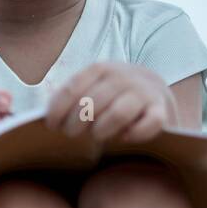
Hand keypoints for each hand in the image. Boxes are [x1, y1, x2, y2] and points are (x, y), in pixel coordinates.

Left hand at [43, 62, 175, 144]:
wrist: (155, 94)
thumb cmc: (112, 98)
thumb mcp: (91, 89)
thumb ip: (71, 98)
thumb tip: (44, 117)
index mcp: (100, 69)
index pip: (73, 89)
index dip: (58, 109)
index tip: (51, 126)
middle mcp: (123, 77)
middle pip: (93, 102)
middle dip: (77, 122)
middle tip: (71, 134)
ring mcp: (144, 92)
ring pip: (119, 113)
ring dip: (102, 129)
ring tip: (96, 136)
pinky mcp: (162, 110)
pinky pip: (149, 124)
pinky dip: (135, 134)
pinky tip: (124, 138)